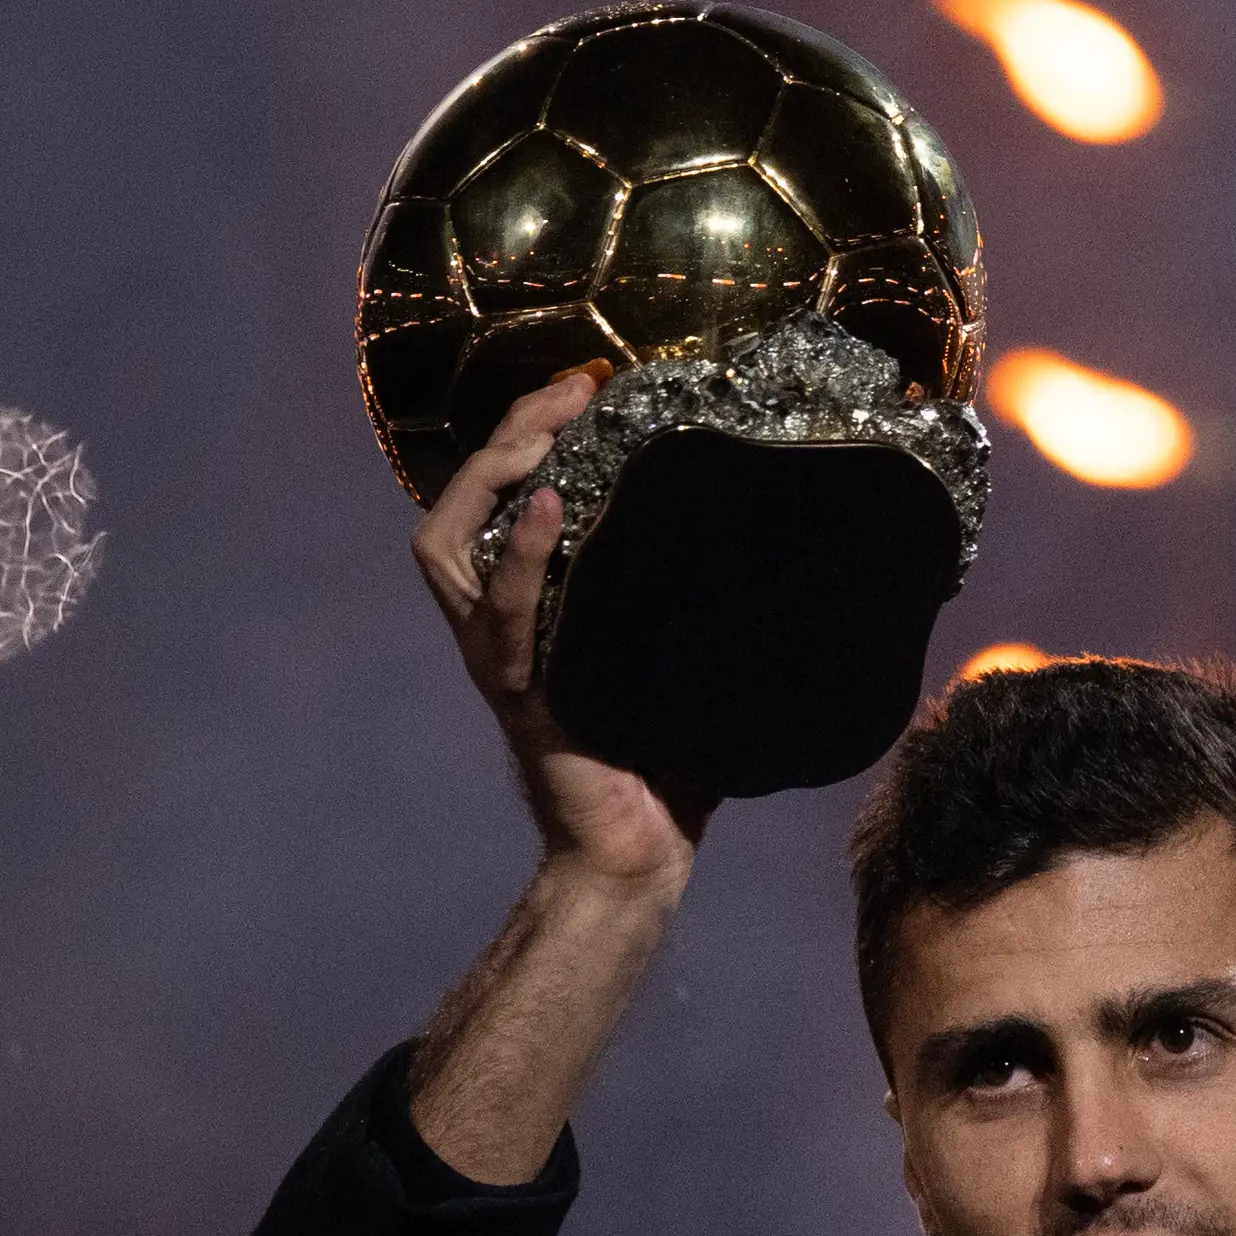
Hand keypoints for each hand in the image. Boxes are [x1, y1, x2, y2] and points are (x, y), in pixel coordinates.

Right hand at [412, 369, 715, 886]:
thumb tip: (786, 525)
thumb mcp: (682, 650)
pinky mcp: (519, 695)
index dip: (528, 428)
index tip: (590, 381)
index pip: (498, 493)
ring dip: (492, 477)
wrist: (642, 854)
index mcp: (532, 603)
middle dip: (507, 431)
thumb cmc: (668, 757)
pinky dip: (521, 559)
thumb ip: (701, 593)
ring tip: (543, 432)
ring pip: (448, 545)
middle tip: (569, 387)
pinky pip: (504, 618)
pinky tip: (548, 510)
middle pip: (459, 501)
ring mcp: (501, 657)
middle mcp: (500, 623)